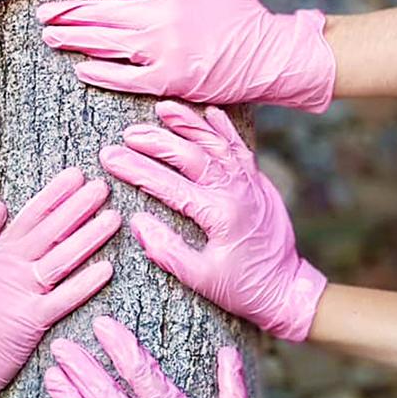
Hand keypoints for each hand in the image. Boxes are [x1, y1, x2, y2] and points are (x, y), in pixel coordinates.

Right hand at [0, 170, 120, 397]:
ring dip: (88, 238)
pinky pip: (64, 299)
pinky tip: (107, 268)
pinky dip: (84, 284)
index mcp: (0, 253)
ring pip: (61, 259)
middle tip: (103, 186)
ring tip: (113, 218)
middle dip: (78, 207)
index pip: (31, 216)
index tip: (76, 174)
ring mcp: (23, 294)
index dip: (54, 194)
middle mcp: (14, 268)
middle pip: (51, 231)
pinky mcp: (32, 322)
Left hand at [37, 0, 335, 108]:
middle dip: (69, 12)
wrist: (269, 55)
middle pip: (102, 12)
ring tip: (50, 37)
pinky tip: (81, 68)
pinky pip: (125, 76)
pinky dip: (101, 72)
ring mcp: (162, 49)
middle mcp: (160, 16)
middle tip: (41, 13)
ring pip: (107, 42)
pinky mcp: (168, 79)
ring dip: (75, 39)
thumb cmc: (247, 14)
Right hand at [102, 101, 326, 340]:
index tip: (109, 158)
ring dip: (189, 124)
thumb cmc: (242, 288)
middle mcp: (236, 191)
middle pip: (191, 154)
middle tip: (128, 134)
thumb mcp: (201, 279)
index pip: (168, 185)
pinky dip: (223, 128)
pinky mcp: (258, 181)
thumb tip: (138, 222)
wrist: (287, 289)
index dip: (136, 169)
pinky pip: (239, 147)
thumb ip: (168, 251)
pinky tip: (208, 113)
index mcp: (219, 215)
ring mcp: (250, 182)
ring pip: (216, 142)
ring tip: (162, 108)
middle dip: (156, 141)